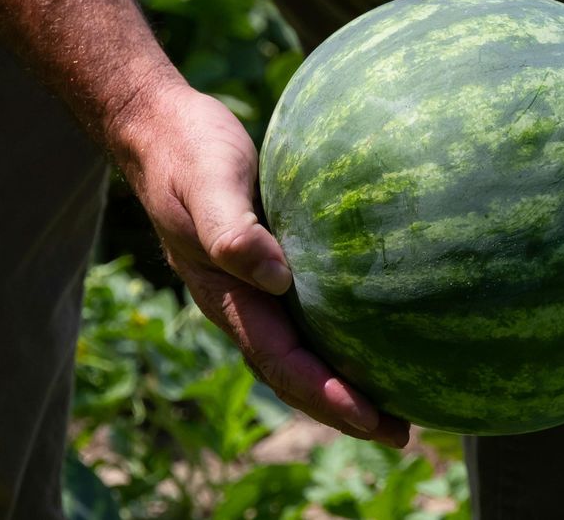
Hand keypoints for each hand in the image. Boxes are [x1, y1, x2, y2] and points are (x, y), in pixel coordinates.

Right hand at [111, 81, 410, 446]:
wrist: (163, 128)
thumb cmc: (188, 152)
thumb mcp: (209, 185)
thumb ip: (232, 232)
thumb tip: (277, 278)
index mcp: (226, 297)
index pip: (281, 363)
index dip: (325, 396)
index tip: (372, 419)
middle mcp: (244, 302)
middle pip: (295, 372)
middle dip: (343, 408)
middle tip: (400, 433)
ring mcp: (257, 286)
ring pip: (303, 348)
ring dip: (344, 379)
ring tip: (397, 400)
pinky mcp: (274, 261)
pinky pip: (311, 311)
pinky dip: (341, 333)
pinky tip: (379, 330)